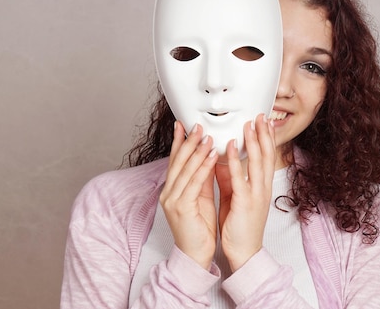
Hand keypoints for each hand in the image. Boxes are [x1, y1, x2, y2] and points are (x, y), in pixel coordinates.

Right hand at [159, 121, 217, 268]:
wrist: (196, 255)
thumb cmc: (199, 227)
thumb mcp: (201, 196)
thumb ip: (201, 177)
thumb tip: (207, 156)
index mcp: (172, 189)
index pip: (175, 160)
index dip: (179, 141)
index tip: (183, 124)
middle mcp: (169, 193)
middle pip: (178, 161)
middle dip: (188, 141)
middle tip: (198, 125)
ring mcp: (172, 200)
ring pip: (185, 170)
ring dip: (197, 151)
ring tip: (207, 136)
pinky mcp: (181, 209)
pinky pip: (194, 184)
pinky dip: (203, 168)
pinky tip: (211, 157)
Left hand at [216, 114, 275, 271]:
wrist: (244, 251)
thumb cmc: (240, 225)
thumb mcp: (236, 196)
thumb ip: (231, 177)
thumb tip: (223, 159)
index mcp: (262, 186)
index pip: (267, 156)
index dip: (267, 138)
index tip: (264, 122)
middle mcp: (263, 187)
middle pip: (267, 155)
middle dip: (264, 134)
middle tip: (261, 116)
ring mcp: (256, 194)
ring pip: (257, 162)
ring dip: (253, 141)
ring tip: (249, 125)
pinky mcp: (244, 202)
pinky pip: (239, 178)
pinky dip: (235, 161)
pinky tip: (229, 147)